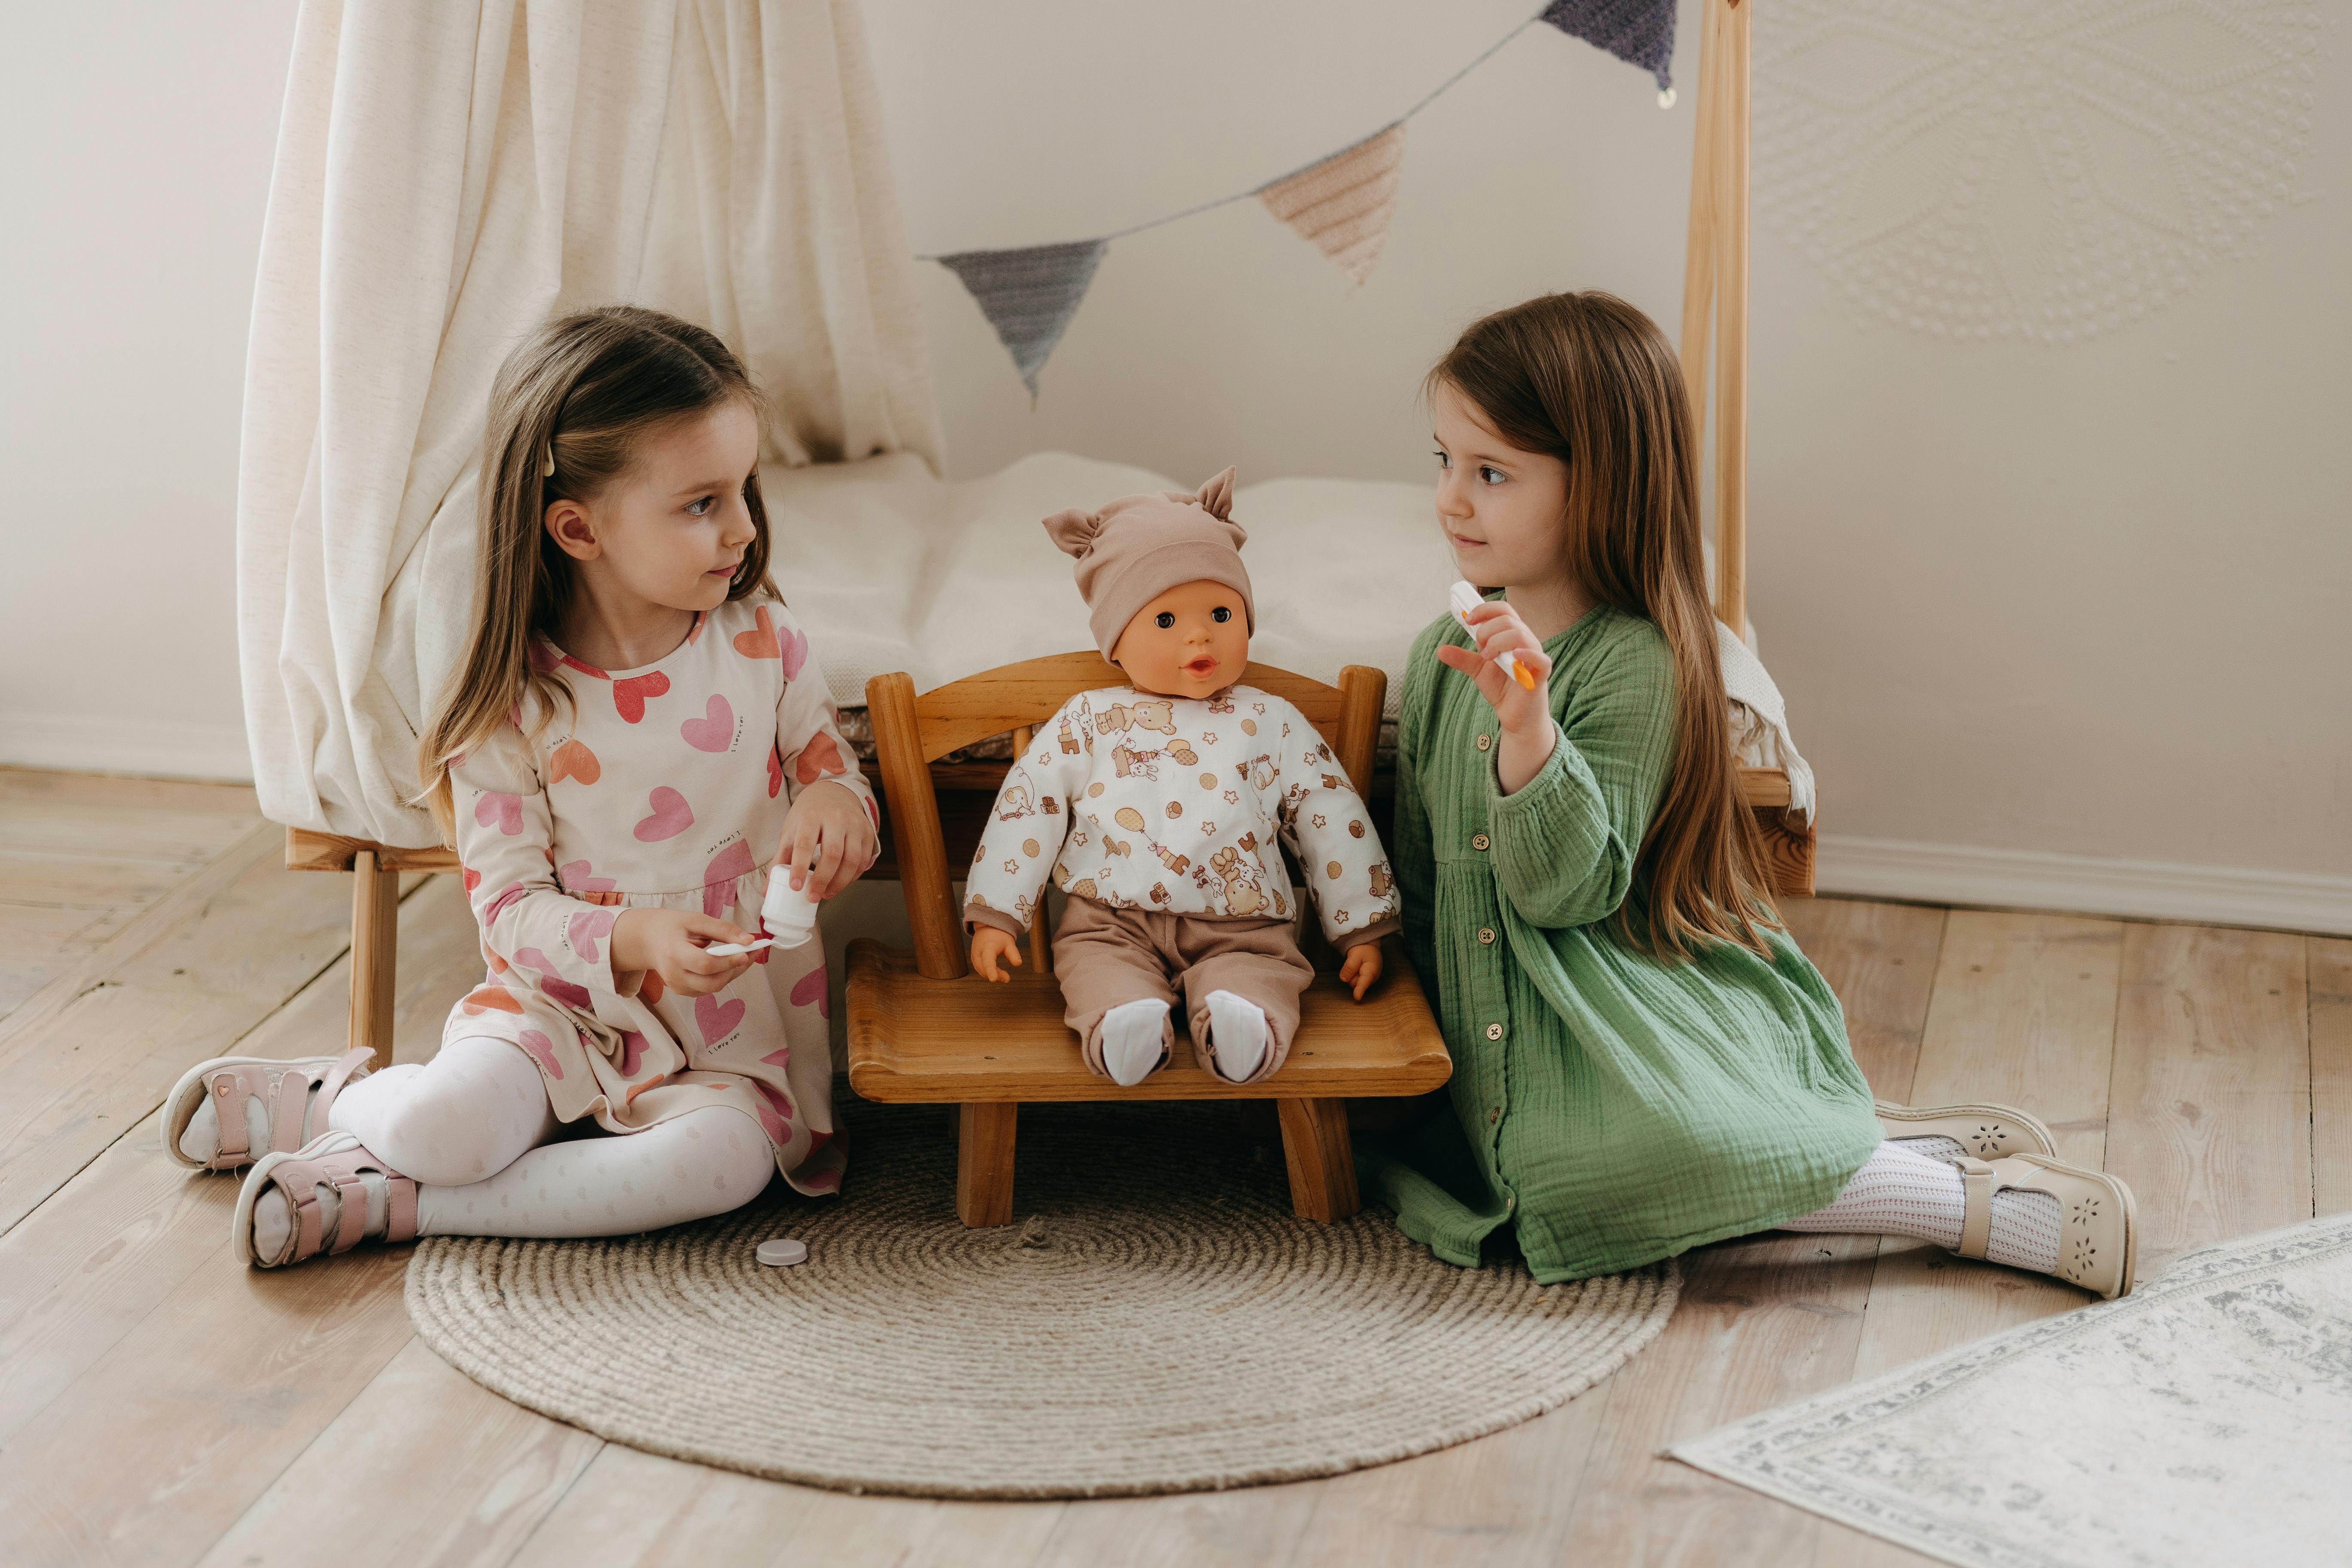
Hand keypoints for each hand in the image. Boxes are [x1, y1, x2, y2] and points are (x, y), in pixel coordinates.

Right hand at [611, 907, 755, 997]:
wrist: (646, 940)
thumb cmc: (671, 926)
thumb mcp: (696, 920)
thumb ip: (723, 929)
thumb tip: (749, 940)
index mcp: (674, 953)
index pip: (705, 964)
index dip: (729, 961)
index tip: (747, 951)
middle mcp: (673, 975)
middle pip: (712, 982)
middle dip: (736, 969)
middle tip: (751, 953)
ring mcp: (677, 986)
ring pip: (713, 988)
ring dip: (732, 973)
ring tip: (742, 955)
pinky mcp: (682, 991)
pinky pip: (708, 988)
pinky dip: (722, 977)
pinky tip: (727, 963)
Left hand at [775, 780, 879, 900]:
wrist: (832, 793)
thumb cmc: (808, 816)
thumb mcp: (790, 831)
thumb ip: (781, 859)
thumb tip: (768, 892)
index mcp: (810, 816)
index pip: (805, 844)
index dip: (800, 867)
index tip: (796, 887)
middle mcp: (835, 818)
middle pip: (832, 854)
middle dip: (822, 880)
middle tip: (812, 897)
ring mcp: (854, 824)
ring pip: (852, 859)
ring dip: (840, 882)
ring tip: (826, 894)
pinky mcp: (867, 832)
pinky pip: (863, 860)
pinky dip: (853, 877)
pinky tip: (841, 884)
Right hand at [970, 926, 1023, 982]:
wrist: (987, 928)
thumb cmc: (998, 936)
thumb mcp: (1009, 943)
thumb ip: (1013, 954)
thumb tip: (1018, 963)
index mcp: (988, 947)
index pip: (988, 961)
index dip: (991, 971)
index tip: (993, 979)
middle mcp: (978, 951)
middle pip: (984, 969)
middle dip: (996, 975)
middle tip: (1007, 977)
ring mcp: (974, 955)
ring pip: (981, 971)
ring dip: (992, 975)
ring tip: (1003, 974)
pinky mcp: (973, 959)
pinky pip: (980, 969)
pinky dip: (987, 972)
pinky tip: (995, 972)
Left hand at [1339, 940, 1383, 1000]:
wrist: (1370, 948)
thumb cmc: (1363, 951)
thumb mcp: (1355, 955)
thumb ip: (1349, 966)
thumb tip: (1343, 979)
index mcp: (1371, 971)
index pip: (1364, 982)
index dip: (1359, 990)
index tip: (1357, 997)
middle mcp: (1372, 979)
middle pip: (1354, 983)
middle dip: (1351, 975)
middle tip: (1355, 963)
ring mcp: (1369, 982)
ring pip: (1354, 984)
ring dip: (1352, 975)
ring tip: (1357, 965)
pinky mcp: (1365, 982)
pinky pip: (1355, 982)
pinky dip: (1354, 976)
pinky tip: (1358, 969)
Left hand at [1433, 598, 1556, 793]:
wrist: (1515, 716)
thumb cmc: (1503, 689)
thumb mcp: (1478, 671)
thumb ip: (1462, 659)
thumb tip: (1440, 650)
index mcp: (1512, 635)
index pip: (1503, 610)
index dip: (1484, 610)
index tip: (1467, 619)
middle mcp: (1526, 641)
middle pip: (1509, 620)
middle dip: (1487, 630)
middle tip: (1479, 648)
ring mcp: (1534, 656)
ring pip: (1520, 634)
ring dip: (1498, 641)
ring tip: (1487, 657)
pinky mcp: (1541, 674)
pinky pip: (1540, 659)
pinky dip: (1527, 654)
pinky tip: (1514, 655)